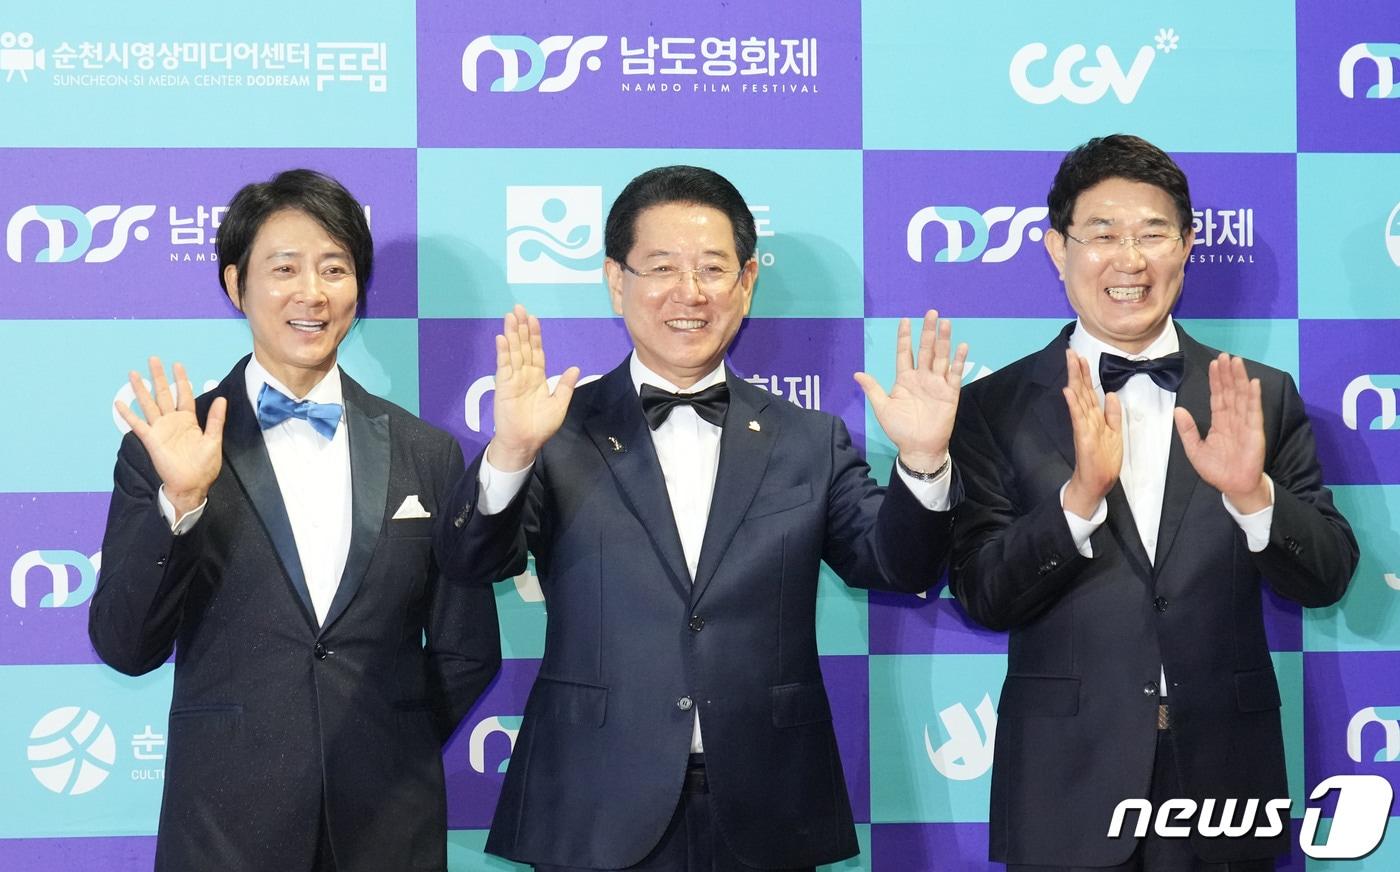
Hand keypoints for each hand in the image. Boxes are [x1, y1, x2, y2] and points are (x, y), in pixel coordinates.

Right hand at [115, 357, 225, 515]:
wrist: (191, 485)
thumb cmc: (204, 466)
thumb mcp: (213, 440)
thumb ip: (216, 419)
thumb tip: (221, 398)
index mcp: (189, 420)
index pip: (184, 395)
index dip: (181, 380)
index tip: (177, 364)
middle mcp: (173, 421)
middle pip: (164, 394)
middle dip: (159, 377)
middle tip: (153, 359)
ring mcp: (160, 429)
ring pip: (149, 404)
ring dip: (142, 389)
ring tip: (134, 373)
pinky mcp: (151, 439)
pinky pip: (138, 424)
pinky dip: (128, 414)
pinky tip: (120, 402)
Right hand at [486, 304, 579, 471]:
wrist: (525, 442)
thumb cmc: (540, 426)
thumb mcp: (558, 405)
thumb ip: (565, 386)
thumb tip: (575, 368)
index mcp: (537, 378)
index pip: (536, 351)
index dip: (535, 335)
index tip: (534, 319)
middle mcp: (524, 374)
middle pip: (523, 346)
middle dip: (521, 327)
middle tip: (519, 308)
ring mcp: (513, 379)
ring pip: (513, 352)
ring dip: (511, 334)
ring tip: (510, 316)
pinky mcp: (503, 386)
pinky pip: (504, 366)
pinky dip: (503, 352)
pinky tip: (502, 339)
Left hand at [854, 310, 966, 472]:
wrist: (918, 447)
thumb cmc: (899, 429)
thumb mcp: (882, 408)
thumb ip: (873, 389)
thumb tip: (857, 373)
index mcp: (905, 379)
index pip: (905, 352)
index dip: (905, 337)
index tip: (905, 320)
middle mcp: (922, 377)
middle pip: (926, 349)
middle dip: (928, 331)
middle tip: (931, 312)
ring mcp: (937, 383)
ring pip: (941, 357)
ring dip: (944, 340)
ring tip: (946, 323)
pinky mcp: (950, 393)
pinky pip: (955, 374)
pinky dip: (958, 360)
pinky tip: (962, 346)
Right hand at [1062, 349, 1121, 518]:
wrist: (1096, 483)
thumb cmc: (1103, 462)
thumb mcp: (1115, 434)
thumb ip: (1112, 414)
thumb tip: (1111, 394)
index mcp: (1094, 418)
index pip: (1088, 391)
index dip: (1085, 374)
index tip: (1081, 357)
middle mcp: (1087, 419)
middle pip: (1081, 390)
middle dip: (1077, 371)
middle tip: (1070, 352)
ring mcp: (1083, 427)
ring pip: (1078, 399)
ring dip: (1074, 380)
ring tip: (1071, 363)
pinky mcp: (1083, 437)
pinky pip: (1078, 418)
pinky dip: (1073, 404)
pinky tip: (1068, 391)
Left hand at [1174, 353, 1269, 511]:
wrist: (1233, 486)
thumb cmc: (1216, 469)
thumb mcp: (1194, 450)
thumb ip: (1187, 430)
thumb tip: (1177, 410)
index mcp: (1219, 421)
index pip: (1218, 396)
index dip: (1216, 380)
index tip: (1214, 364)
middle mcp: (1233, 419)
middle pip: (1230, 391)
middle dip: (1228, 374)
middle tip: (1225, 355)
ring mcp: (1245, 423)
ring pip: (1242, 396)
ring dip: (1240, 379)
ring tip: (1237, 362)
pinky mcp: (1254, 431)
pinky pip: (1254, 411)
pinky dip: (1254, 397)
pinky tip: (1253, 383)